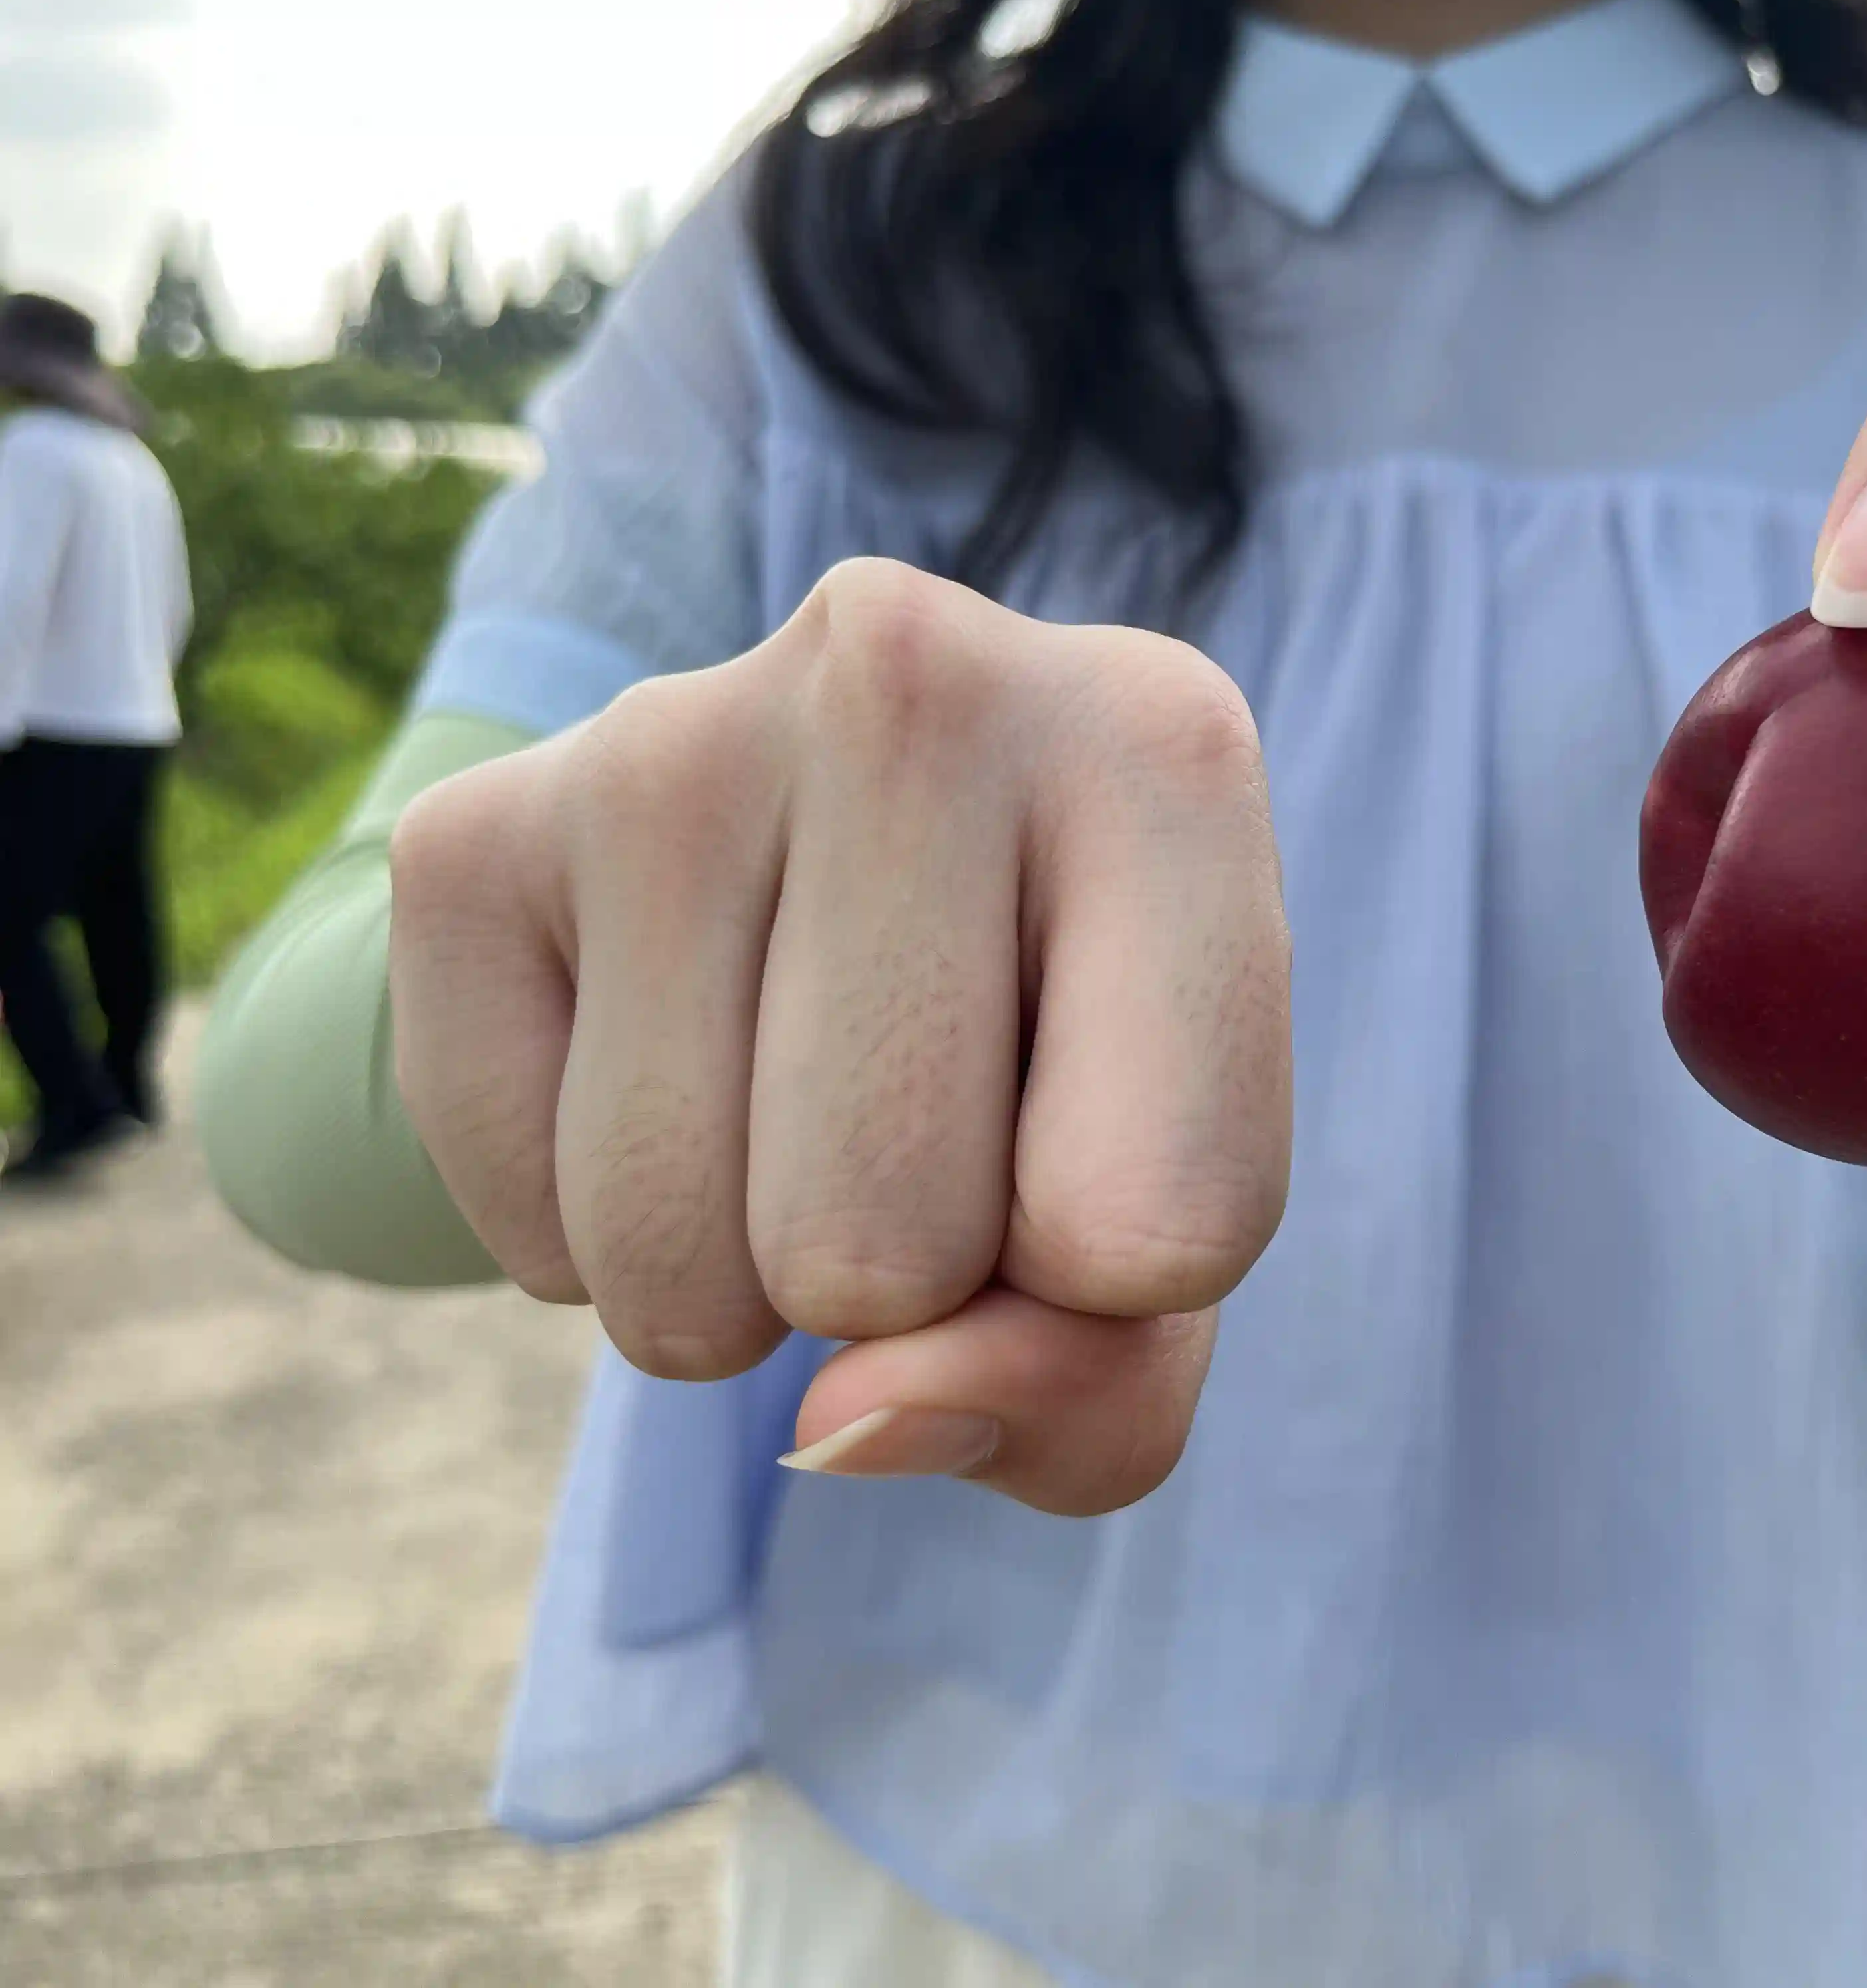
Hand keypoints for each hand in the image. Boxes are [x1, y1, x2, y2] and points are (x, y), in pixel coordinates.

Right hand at [386, 562, 1292, 1513]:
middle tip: (913, 1122)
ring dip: (733, 1288)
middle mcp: (918, 680)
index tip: (1089, 1150)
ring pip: (678, 1259)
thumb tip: (842, 1418)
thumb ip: (1091, 1390)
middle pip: (885, 1253)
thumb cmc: (1054, 1075)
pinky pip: (523, 1224)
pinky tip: (665, 1073)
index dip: (1109, 1294)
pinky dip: (587, 1244)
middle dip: (901, 1284)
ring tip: (788, 1106)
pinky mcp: (470, 832)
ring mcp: (669, 735)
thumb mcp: (1159, 1244)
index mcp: (1165, 754)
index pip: (1163, 1231)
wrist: (824, 881)